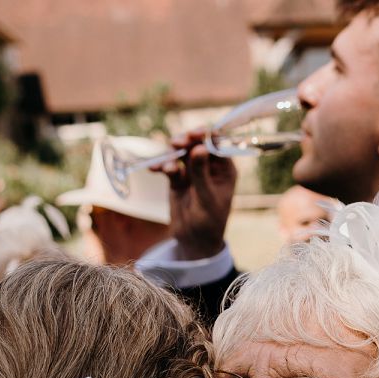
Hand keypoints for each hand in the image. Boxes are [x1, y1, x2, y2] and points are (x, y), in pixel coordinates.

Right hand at [158, 130, 236, 260]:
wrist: (194, 241)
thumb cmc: (209, 222)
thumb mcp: (206, 198)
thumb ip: (201, 173)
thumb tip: (199, 148)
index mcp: (225, 169)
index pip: (217, 143)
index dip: (205, 135)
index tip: (193, 134)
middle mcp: (210, 166)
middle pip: (197, 143)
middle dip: (185, 141)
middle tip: (175, 144)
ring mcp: (193, 171)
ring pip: (181, 152)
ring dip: (171, 153)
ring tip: (166, 166)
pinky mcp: (178, 178)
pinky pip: (169, 165)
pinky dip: (161, 165)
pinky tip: (154, 169)